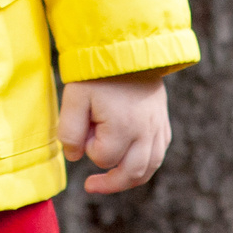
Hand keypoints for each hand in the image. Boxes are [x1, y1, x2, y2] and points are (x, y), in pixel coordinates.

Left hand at [57, 71, 170, 194]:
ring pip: (150, 168)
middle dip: (110, 182)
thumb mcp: (74, 97)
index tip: (85, 125)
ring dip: (129, 179)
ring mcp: (157, 127)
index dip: (89, 147)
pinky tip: (131, 161)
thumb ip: (69, 131)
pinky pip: (159, 153)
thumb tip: (75, 157)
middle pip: (132, 174)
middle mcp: (146, 132)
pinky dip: (145, 163)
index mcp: (123, 126)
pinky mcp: (163, 121)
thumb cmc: (97, 72)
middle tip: (90, 186)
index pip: (104, 158)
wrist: (128, 46)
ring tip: (111, 181)